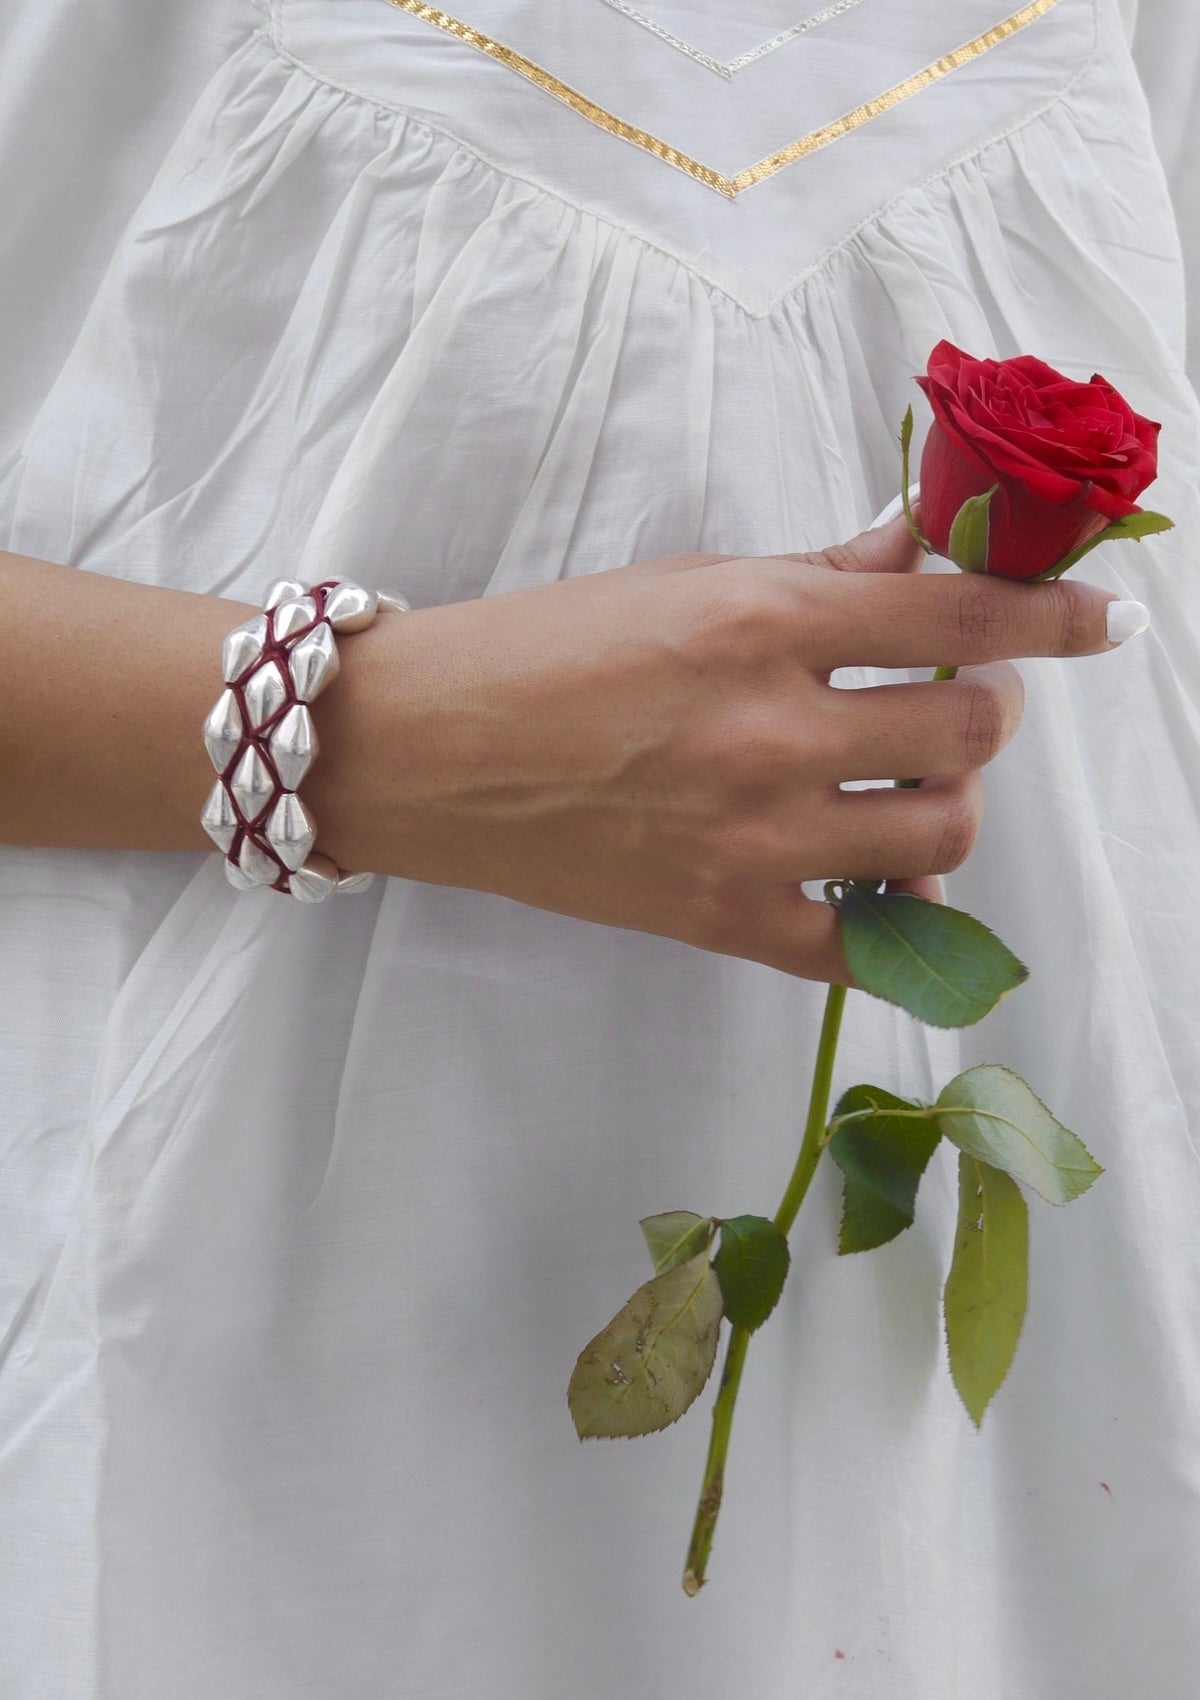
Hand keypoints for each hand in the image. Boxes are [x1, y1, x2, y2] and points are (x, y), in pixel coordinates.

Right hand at [309, 513, 1130, 983]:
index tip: (1105, 624)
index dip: (1057, 618)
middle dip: (988, 712)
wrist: (429, 751)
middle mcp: (773, 729)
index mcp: (763, 620)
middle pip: (970, 732)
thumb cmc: (544, 648)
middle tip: (949, 703)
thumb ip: (817, 573)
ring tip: (907, 788)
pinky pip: (861, 949)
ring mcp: (751, 837)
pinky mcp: (721, 920)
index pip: (959, 616)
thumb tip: (919, 546)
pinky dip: (890, 923)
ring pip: (939, 838)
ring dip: (949, 807)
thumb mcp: (682, 580)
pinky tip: (874, 889)